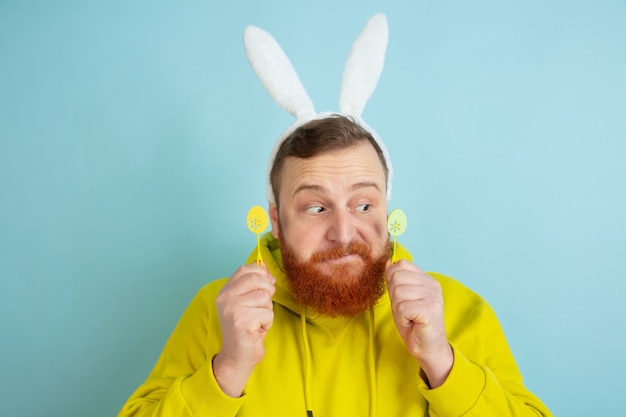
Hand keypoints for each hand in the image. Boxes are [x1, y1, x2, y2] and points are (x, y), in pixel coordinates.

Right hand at [213, 264, 274, 396]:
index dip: (261, 272)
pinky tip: (257, 330)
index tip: (267, 284)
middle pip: (257, 278)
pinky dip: (267, 323)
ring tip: (257, 321)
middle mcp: (225, 297)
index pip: (245, 269)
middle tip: (263, 306)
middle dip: (268, 291)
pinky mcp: (242, 321)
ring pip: (265, 297)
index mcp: (225, 291)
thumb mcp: (247, 302)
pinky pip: (268, 313)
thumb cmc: (246, 329)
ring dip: (268, 310)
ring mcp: (232, 308)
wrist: (237, 357)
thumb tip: (266, 269)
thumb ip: (253, 285)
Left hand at [385, 260, 452, 387]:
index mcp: (426, 279)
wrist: (428, 347)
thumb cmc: (414, 323)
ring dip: (398, 310)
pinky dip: (402, 318)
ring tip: (409, 317)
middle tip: (406, 311)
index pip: (401, 264)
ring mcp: (432, 296)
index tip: (402, 298)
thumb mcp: (401, 297)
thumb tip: (388, 261)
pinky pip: (401, 308)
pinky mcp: (430, 309)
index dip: (392, 280)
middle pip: (396, 278)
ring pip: (397, 293)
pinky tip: (412, 323)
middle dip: (394, 297)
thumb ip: (396, 280)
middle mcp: (432, 284)